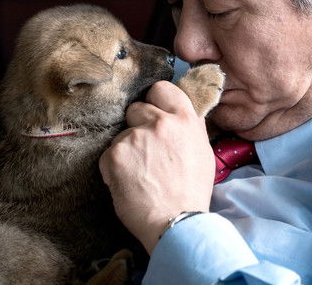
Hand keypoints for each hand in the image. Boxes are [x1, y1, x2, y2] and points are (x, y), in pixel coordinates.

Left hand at [99, 80, 214, 253]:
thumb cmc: (191, 192)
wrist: (176, 222)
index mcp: (185, 120)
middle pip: (136, 108)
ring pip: (121, 134)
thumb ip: (189, 128)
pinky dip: (114, 168)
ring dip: (126, 150)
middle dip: (137, 126)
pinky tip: (128, 183)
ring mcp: (136, 137)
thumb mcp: (202, 152)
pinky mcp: (116, 154)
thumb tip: (178, 113)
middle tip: (145, 151)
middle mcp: (161, 123)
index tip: (152, 111)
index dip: (154, 100)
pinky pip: (108, 154)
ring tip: (139, 174)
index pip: (161, 89)